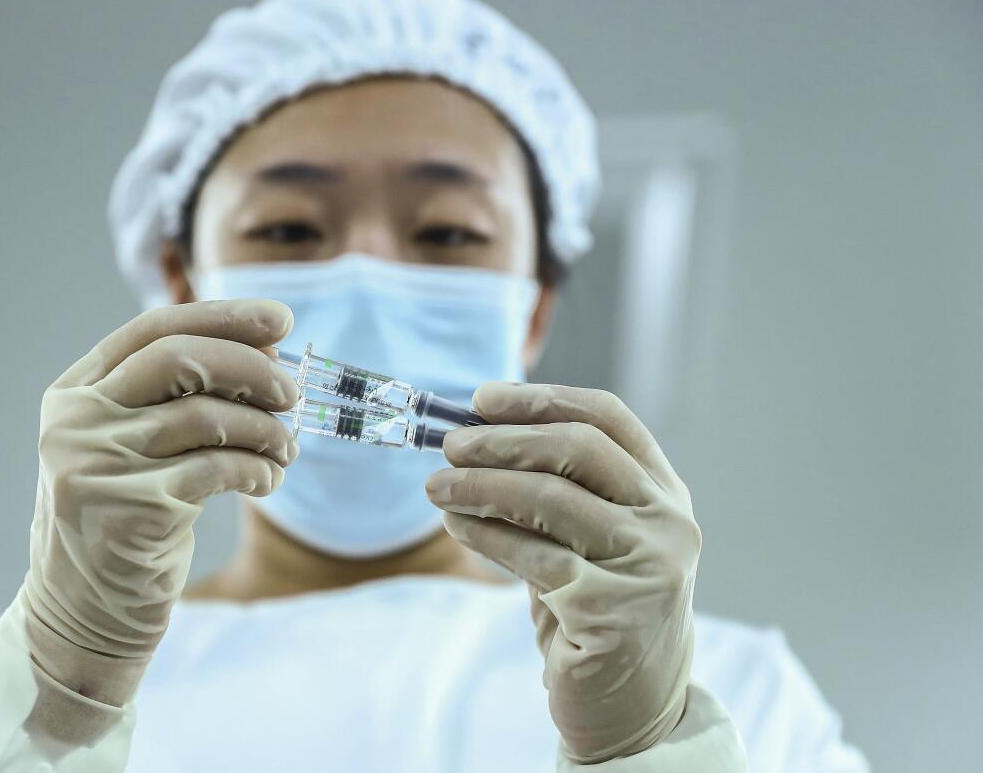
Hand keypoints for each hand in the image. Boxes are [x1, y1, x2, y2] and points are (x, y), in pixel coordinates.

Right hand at [22, 299, 299, 706]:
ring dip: (264, 429)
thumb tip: (268, 349)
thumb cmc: (126, 516)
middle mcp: (75, 422)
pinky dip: (257, 468)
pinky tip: (269, 479)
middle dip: (250, 367)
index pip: (153, 329)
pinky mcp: (129, 511)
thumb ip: (181, 397)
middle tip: (293, 392)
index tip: (279, 319)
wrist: (85, 611)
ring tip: (286, 448)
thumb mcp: (136, 446)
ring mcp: (95, 466)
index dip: (223, 317)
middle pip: (179, 360)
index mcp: (74, 392)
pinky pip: (216, 469)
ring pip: (205, 417)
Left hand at [426, 382, 699, 762]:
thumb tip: (475, 435)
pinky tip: (457, 524)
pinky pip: (532, 555)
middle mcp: (668, 522)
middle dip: (503, 439)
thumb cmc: (599, 611)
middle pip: (578, 449)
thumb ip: (556, 488)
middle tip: (450, 444)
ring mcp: (648, 566)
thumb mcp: (590, 539)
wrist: (633, 708)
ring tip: (437, 486)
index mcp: (665, 492)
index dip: (542, 400)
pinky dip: (485, 533)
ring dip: (481, 485)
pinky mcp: (612, 610)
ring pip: (549, 498)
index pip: (607, 419)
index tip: (484, 398)